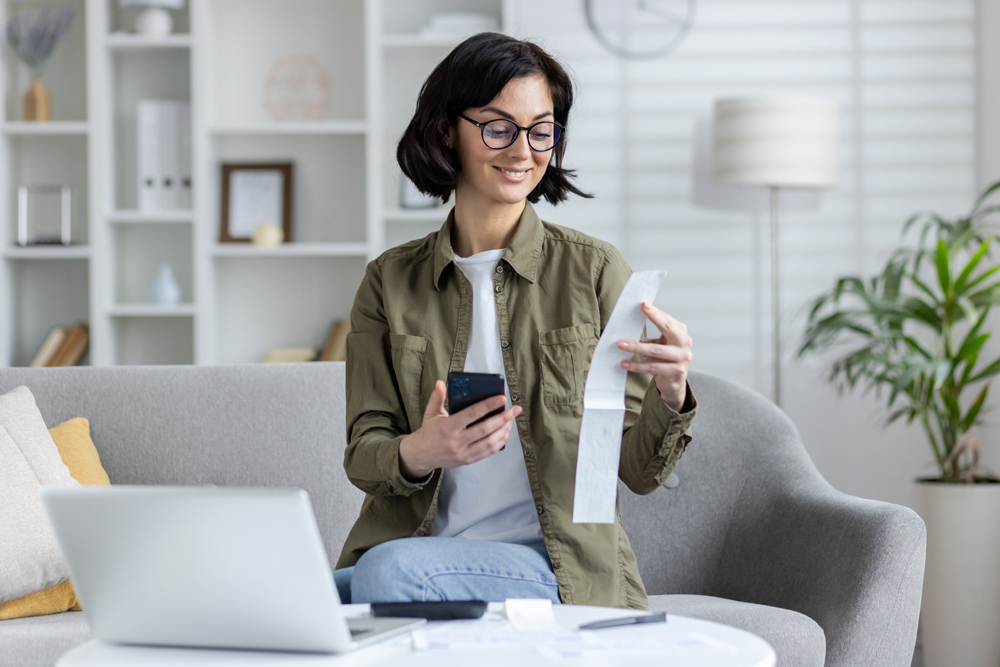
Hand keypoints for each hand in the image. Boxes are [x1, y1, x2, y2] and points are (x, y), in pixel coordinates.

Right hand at [398, 380, 521, 480]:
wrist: (422, 455)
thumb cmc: (429, 432)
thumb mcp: (430, 413)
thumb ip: (437, 397)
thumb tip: (441, 383)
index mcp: (448, 427)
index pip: (472, 414)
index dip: (489, 405)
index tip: (502, 398)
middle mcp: (457, 441)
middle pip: (485, 429)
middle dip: (504, 418)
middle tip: (515, 410)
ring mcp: (463, 452)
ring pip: (489, 442)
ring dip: (504, 431)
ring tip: (511, 421)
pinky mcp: (468, 460)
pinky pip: (488, 452)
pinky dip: (499, 443)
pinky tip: (505, 433)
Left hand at [617, 302, 692, 411]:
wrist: (673, 383)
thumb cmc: (663, 360)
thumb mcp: (658, 344)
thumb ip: (649, 336)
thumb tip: (627, 326)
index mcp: (680, 332)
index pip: (667, 320)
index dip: (655, 312)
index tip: (643, 304)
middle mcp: (685, 342)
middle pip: (668, 328)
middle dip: (653, 317)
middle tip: (639, 310)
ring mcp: (683, 357)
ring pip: (656, 350)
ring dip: (636, 347)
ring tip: (620, 344)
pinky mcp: (676, 371)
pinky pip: (653, 367)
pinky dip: (636, 365)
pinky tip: (624, 363)